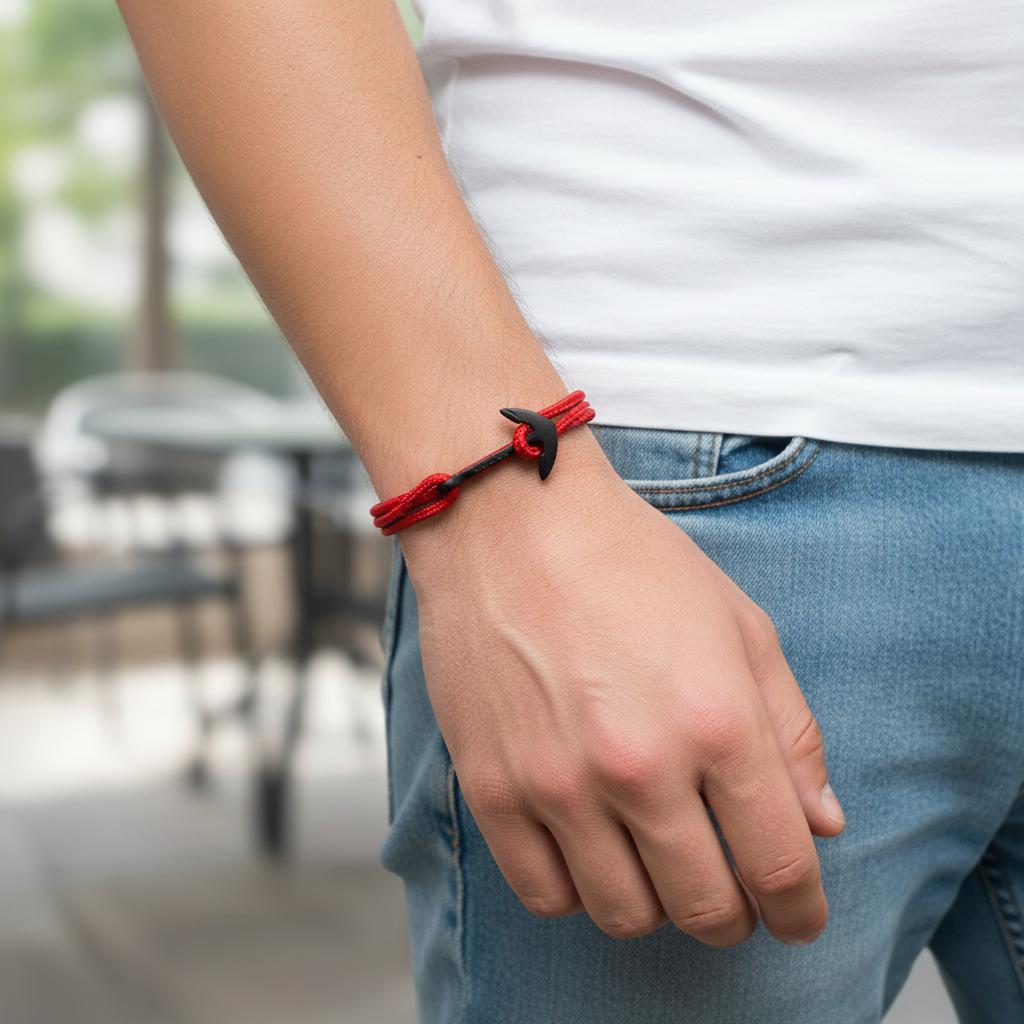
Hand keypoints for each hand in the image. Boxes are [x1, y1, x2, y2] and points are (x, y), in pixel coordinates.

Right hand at [399, 447, 844, 946]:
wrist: (511, 524)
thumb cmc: (629, 562)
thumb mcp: (738, 624)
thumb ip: (790, 731)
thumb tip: (821, 824)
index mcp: (717, 721)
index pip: (781, 864)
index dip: (800, 910)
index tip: (797, 916)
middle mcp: (640, 766)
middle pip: (706, 909)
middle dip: (734, 915)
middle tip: (729, 890)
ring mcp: (557, 782)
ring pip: (625, 916)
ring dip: (657, 905)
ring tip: (655, 861)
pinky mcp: (491, 786)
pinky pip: (543, 893)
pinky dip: (578, 890)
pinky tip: (590, 850)